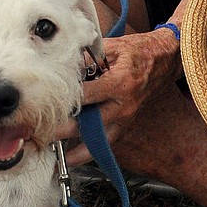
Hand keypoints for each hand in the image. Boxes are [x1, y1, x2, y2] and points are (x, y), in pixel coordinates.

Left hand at [58, 29, 180, 167]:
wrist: (164, 60)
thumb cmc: (138, 51)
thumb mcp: (113, 47)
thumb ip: (87, 57)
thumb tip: (64, 66)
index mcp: (120, 83)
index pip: (87, 95)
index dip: (66, 100)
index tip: (46, 104)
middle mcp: (123, 105)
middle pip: (90, 123)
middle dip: (65, 131)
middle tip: (43, 135)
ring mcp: (126, 117)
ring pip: (100, 141)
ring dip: (78, 152)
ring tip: (57, 160)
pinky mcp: (125, 123)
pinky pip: (106, 142)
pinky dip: (89, 152)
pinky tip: (71, 159)